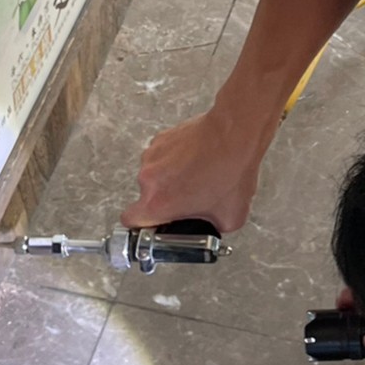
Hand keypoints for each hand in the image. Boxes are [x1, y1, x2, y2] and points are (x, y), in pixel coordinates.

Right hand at [121, 109, 261, 231]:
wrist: (235, 134)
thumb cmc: (230, 171)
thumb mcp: (230, 218)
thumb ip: (210, 229)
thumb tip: (209, 226)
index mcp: (158, 203)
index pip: (130, 220)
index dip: (142, 225)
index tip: (155, 224)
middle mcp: (148, 178)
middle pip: (148, 196)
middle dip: (166, 199)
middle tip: (192, 197)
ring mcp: (151, 155)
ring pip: (156, 175)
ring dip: (171, 178)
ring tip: (197, 175)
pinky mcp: (160, 139)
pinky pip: (163, 157)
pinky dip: (175, 160)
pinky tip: (196, 160)